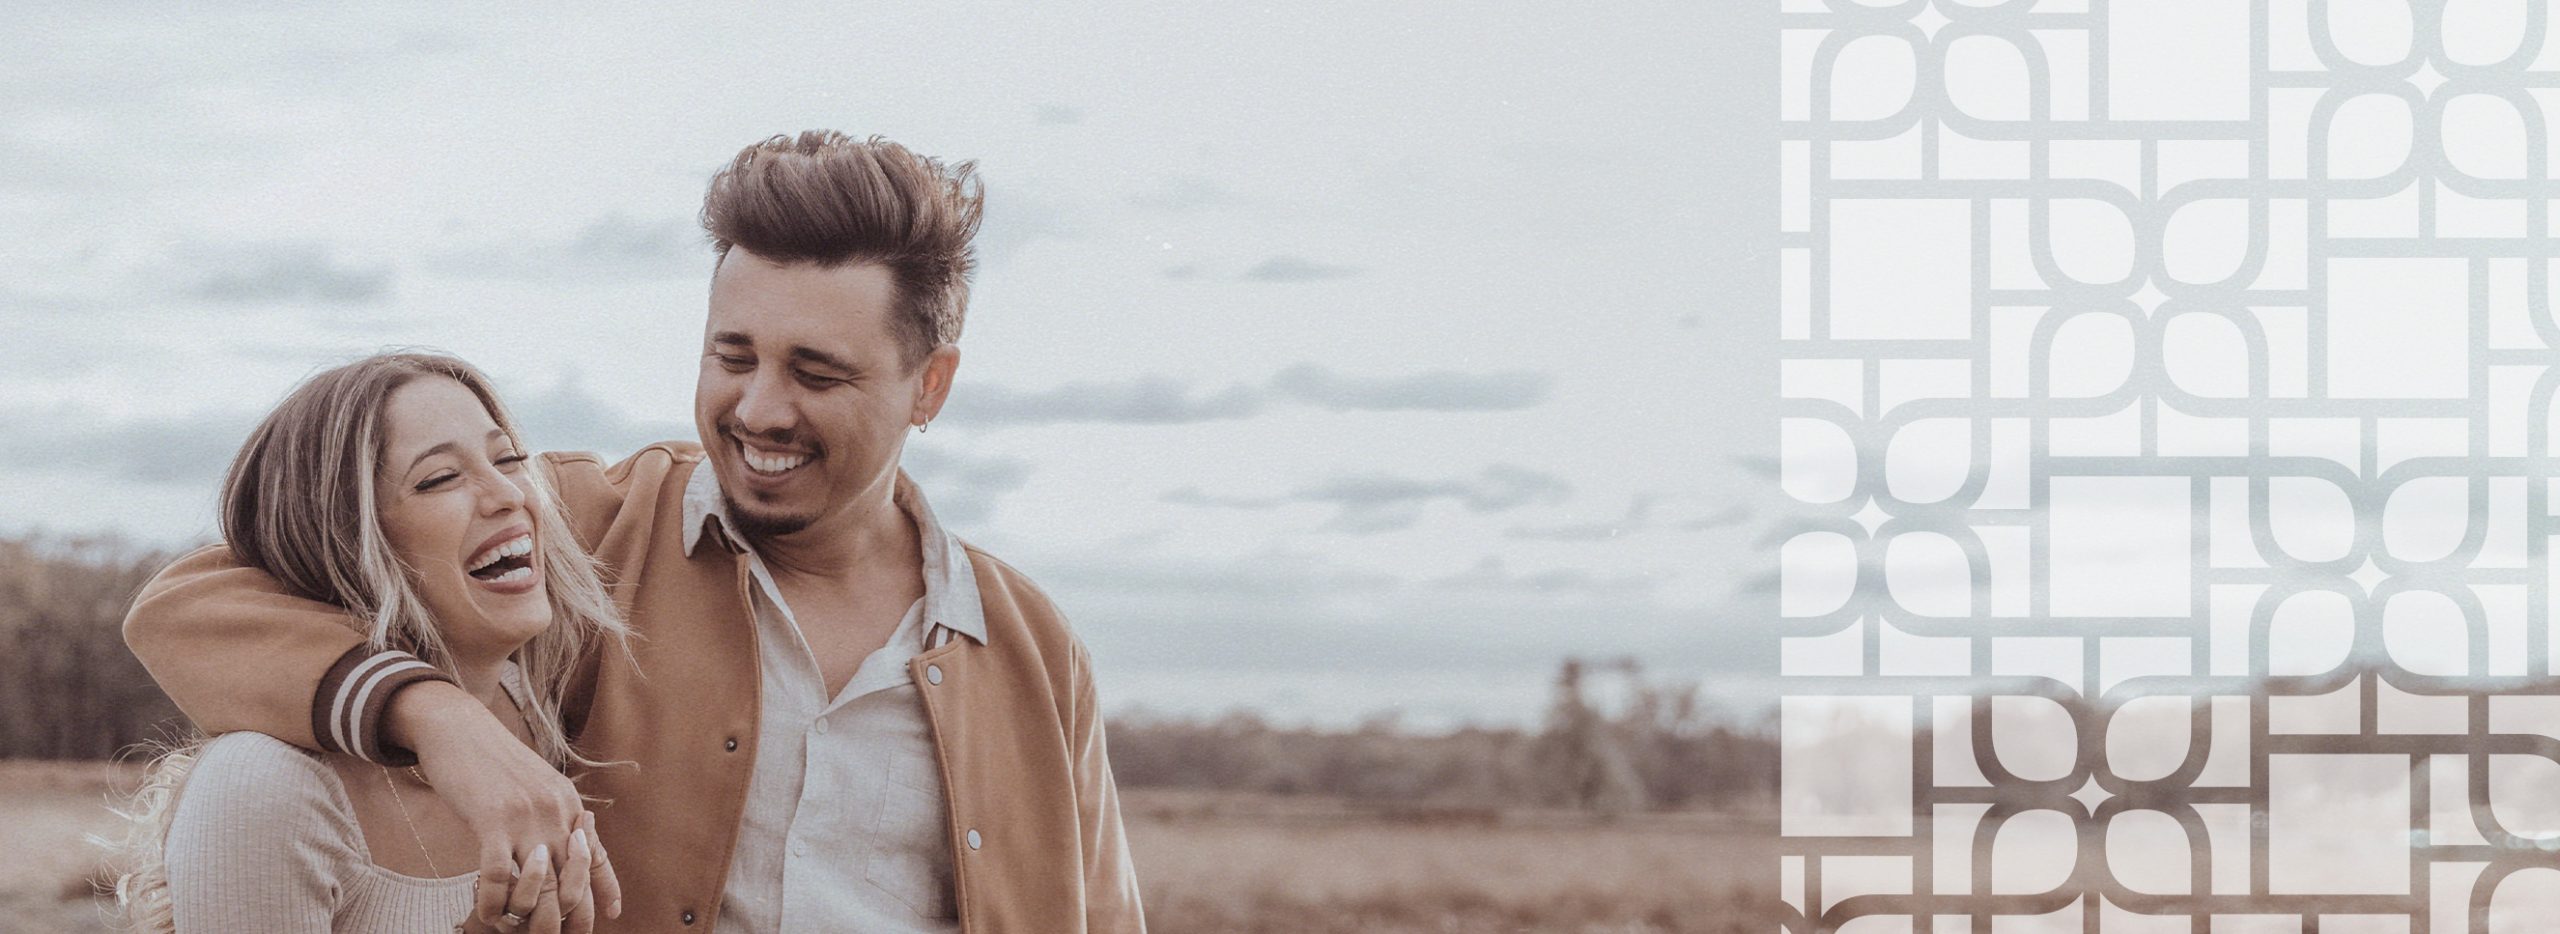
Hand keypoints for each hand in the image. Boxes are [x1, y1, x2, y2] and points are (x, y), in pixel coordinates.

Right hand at [390, 683, 621, 929]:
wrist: (458, 726)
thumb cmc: (491, 761)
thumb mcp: (535, 786)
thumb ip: (553, 816)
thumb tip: (570, 842)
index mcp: (568, 806)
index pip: (595, 857)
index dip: (603, 891)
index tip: (608, 917)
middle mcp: (556, 814)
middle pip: (571, 883)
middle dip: (565, 920)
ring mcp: (526, 818)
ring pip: (540, 888)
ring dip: (528, 919)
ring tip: (514, 928)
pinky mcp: (492, 820)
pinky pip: (500, 877)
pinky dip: (495, 903)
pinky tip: (488, 912)